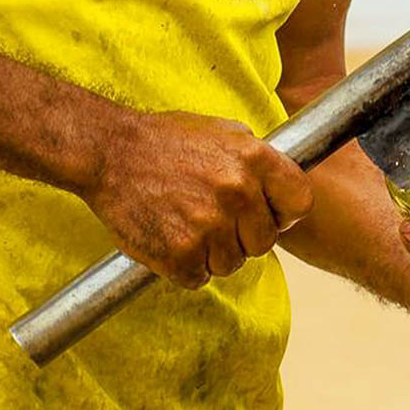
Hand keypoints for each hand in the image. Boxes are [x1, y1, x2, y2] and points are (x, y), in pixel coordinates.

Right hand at [83, 111, 313, 288]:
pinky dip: (185, 267)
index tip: (270, 215)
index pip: (301, 203)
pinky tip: (170, 239)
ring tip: (188, 225)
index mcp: (256, 159)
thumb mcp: (224, 131)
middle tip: (216, 221)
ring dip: (213, 254)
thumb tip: (283, 182)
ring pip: (232, 263)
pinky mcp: (179, 253)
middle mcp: (238, 192)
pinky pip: (198, 277)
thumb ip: (258, 157)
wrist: (108, 151)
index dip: (285, 214)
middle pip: (265, 242)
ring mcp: (209, 225)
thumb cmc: (166, 139)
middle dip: (244, 237)